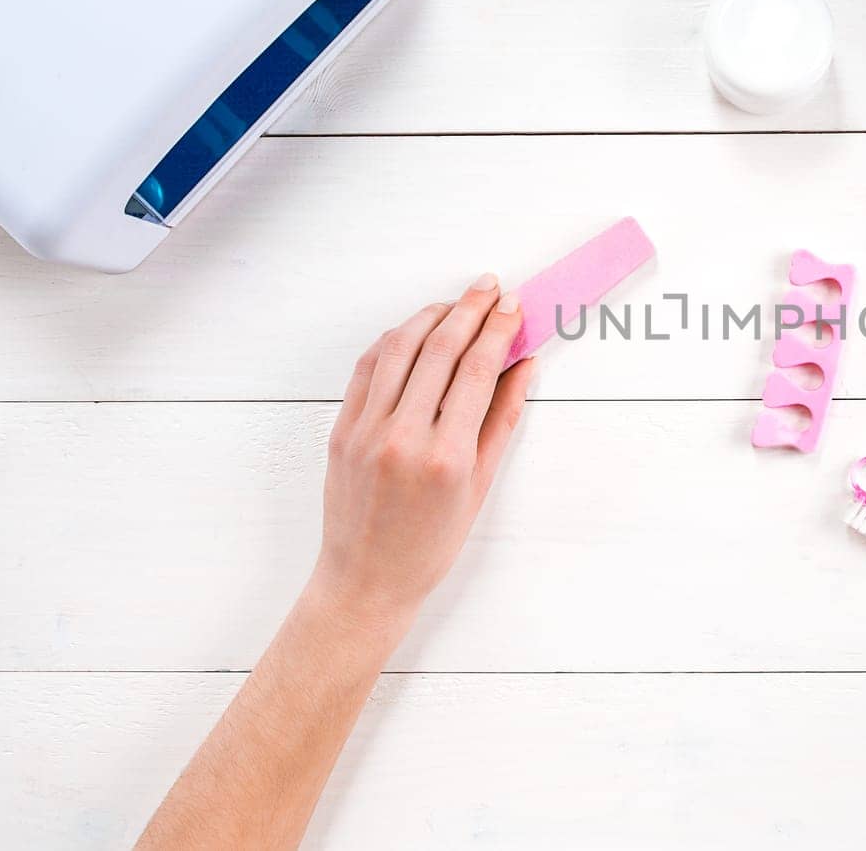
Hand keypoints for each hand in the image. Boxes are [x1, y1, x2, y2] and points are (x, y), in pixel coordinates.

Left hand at [312, 274, 535, 625]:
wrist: (366, 579)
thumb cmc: (429, 544)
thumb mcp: (480, 486)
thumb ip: (502, 420)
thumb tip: (524, 365)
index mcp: (447, 457)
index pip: (478, 370)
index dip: (498, 329)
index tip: (512, 305)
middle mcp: (404, 438)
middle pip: (440, 349)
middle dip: (469, 309)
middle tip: (489, 287)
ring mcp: (366, 431)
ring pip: (399, 348)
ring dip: (430, 316)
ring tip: (454, 303)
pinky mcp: (341, 430)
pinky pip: (367, 368)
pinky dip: (392, 340)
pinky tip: (414, 330)